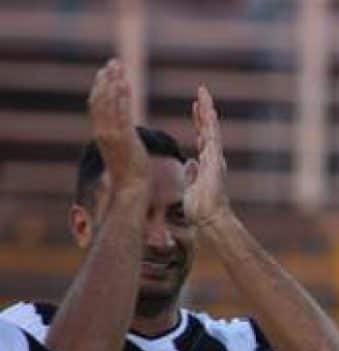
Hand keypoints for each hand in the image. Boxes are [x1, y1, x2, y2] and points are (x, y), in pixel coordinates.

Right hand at [87, 59, 148, 192]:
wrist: (131, 189)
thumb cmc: (130, 174)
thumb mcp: (121, 151)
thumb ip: (120, 137)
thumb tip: (123, 129)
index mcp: (101, 134)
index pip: (97, 106)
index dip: (101, 88)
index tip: (105, 73)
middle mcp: (103, 132)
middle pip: (100, 99)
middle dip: (106, 79)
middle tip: (113, 63)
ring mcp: (112, 135)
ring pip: (109, 102)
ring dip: (113, 82)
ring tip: (118, 66)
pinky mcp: (124, 138)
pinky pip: (121, 112)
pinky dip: (121, 96)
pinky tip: (125, 83)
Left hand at [184, 85, 233, 228]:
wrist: (210, 218)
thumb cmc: (200, 209)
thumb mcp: (191, 186)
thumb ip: (191, 174)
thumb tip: (189, 163)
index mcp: (206, 162)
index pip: (201, 137)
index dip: (199, 121)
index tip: (196, 107)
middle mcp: (212, 157)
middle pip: (207, 128)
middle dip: (204, 110)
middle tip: (201, 92)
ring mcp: (215, 156)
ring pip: (211, 127)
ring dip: (207, 109)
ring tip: (203, 92)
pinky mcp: (215, 158)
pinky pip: (212, 135)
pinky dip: (209, 121)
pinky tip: (206, 108)